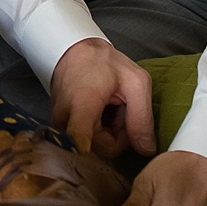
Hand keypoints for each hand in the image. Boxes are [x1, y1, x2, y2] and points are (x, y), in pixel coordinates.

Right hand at [48, 35, 154, 162]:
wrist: (75, 52)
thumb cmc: (103, 62)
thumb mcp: (135, 82)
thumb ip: (142, 117)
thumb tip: (146, 150)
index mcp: (81, 105)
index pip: (80, 140)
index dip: (97, 153)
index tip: (109, 152)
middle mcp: (65, 121)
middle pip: (100, 150)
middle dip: (120, 135)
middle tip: (123, 109)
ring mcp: (60, 128)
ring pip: (96, 147)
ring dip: (111, 132)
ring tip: (112, 108)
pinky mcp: (61, 131)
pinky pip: (88, 141)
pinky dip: (101, 130)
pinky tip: (102, 112)